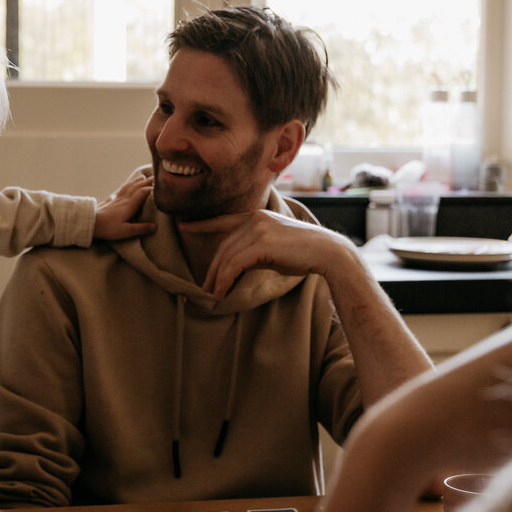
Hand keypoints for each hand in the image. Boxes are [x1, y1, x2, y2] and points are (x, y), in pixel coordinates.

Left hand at [93, 170, 155, 240]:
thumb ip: (141, 228)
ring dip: (137, 181)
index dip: (152, 188)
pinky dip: (126, 185)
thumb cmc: (108, 228)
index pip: (143, 192)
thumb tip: (155, 226)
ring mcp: (116, 198)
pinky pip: (121, 189)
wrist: (90, 222)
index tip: (161, 185)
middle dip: (147, 182)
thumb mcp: (126, 231)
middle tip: (156, 177)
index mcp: (129, 205)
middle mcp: (124, 199)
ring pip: (129, 186)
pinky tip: (126, 185)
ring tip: (143, 177)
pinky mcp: (110, 200)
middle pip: (137, 187)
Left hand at [180, 210, 348, 299]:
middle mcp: (254, 219)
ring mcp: (257, 229)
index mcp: (256, 216)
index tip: (184, 226)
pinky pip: (234, 264)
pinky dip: (225, 280)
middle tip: (205, 287)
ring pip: (226, 257)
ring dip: (217, 278)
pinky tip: (223, 292)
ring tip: (213, 295)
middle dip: (212, 269)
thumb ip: (253, 251)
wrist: (326, 252)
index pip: (223, 221)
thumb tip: (235, 267)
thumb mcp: (272, 249)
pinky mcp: (261, 243)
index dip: (202, 224)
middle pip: (223, 246)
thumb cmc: (302, 253)